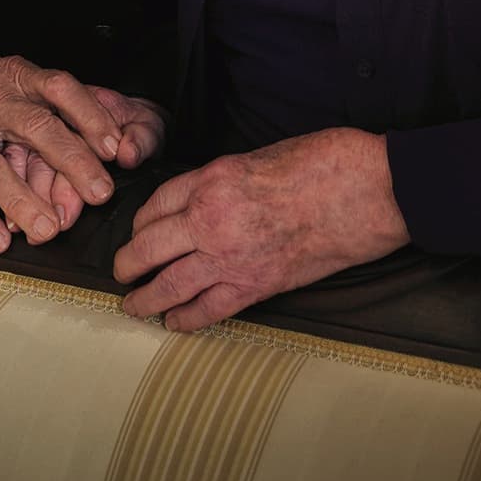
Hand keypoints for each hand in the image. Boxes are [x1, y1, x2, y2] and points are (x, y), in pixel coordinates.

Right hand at [0, 46, 159, 254]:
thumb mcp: (12, 79)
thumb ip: (51, 106)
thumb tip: (101, 141)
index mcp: (17, 77)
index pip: (60, 89)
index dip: (90, 116)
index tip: (116, 147)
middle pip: (36, 128)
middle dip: (72, 162)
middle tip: (100, 193)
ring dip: (23, 200)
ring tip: (50, 231)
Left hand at [111, 127, 407, 331]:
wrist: (360, 190)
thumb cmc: (318, 164)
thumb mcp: (256, 157)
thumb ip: (222, 182)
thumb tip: (201, 201)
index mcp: (211, 180)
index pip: (154, 206)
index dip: (140, 223)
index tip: (138, 232)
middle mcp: (210, 219)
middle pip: (147, 247)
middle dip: (127, 264)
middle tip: (120, 272)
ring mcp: (229, 257)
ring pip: (167, 285)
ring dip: (144, 299)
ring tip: (132, 305)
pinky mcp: (255, 286)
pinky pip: (206, 310)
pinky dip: (183, 320)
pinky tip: (172, 323)